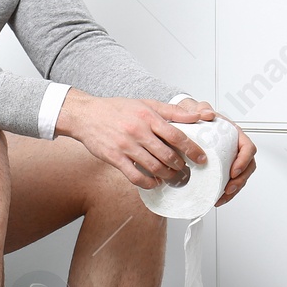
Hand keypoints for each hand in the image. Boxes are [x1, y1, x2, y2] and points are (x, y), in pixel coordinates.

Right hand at [54, 90, 216, 190]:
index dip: (192, 149)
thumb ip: (172, 111)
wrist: (85, 115)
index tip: (201, 158)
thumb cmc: (116, 109)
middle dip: (180, 165)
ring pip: (154, 167)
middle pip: (167, 154)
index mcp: (147, 116)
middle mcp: (137, 131)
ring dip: (167, 175)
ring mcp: (125, 145)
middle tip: (185, 169)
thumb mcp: (145, 103)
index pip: (176, 135)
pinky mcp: (115, 158)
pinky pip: (135, 176)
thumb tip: (197, 117)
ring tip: (172, 176)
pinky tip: (154, 182)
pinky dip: (148, 182)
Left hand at [178, 99, 256, 206]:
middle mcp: (235, 147)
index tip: (234, 171)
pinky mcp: (223, 167)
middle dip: (240, 180)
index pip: (248, 148)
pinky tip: (218, 198)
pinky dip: (227, 191)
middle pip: (248, 166)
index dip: (244, 161)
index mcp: (234, 134)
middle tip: (228, 189)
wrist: (188, 121)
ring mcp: (230, 158)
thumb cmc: (196, 115)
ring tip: (223, 197)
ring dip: (235, 189)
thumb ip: (201, 109)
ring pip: (241, 176)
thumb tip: (207, 114)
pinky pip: (231, 180)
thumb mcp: (198, 110)